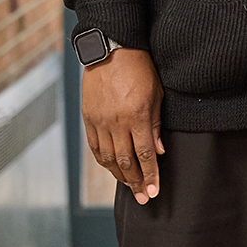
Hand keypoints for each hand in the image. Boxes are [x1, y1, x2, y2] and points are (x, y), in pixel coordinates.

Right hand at [81, 48, 164, 204]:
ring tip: (130, 186)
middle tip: (143, 198)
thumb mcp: (157, 94)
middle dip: (136, 183)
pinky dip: (103, 161)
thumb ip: (156, 125)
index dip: (150, 176)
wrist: (111, 49)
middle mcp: (116, 123)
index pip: (145, 155)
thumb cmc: (140, 68)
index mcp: (137, 116)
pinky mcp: (88, 118)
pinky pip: (95, 147)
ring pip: (108, 158)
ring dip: (119, 176)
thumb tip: (158, 152)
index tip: (154, 192)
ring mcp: (100, 121)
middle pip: (126, 162)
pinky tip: (111, 169)